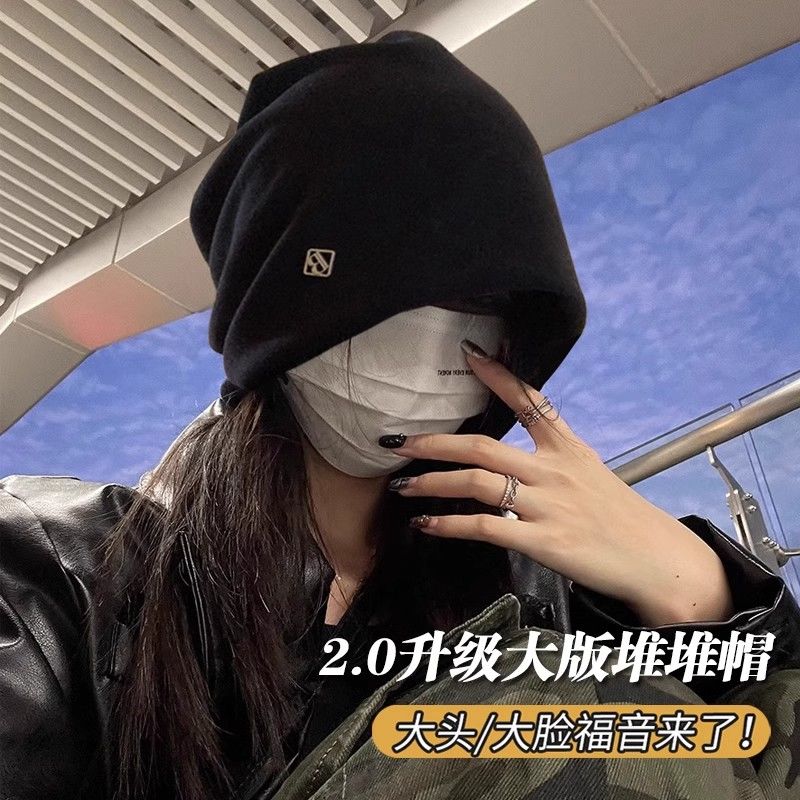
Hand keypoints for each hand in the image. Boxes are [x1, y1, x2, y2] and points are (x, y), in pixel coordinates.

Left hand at [381, 340, 733, 627]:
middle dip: (436, 442)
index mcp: (568, 448)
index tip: (470, 355)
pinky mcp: (543, 541)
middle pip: (483, 445)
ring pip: (476, 482)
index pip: (530, 401)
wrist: (657, 560)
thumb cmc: (621, 517)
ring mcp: (548, 505)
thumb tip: (514, 456)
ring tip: (403, 485)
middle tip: (400, 441)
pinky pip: (485, 527)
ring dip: (432, 482)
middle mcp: (554, 470)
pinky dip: (449, 524)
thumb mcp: (591, 472)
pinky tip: (426, 524)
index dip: (498, 377)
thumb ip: (554, 458)